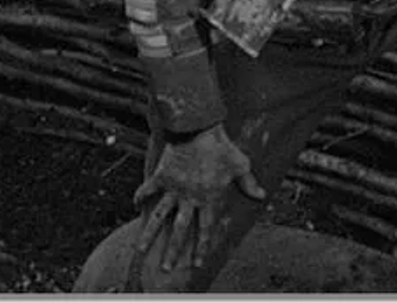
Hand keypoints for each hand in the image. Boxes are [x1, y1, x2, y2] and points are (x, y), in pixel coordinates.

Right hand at [130, 124, 266, 276]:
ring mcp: (173, 189)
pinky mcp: (162, 176)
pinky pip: (149, 189)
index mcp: (209, 199)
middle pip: (179, 231)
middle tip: (167, 268)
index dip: (202, 247)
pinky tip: (134, 204)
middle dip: (173, 252)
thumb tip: (261, 196)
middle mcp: (189, 199)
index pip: (205, 230)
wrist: (199, 129)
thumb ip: (248, 183)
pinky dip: (140, 196)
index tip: (197, 263)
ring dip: (149, 235)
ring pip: (159, 217)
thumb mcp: (240, 165)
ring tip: (140, 250)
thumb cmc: (223, 147)